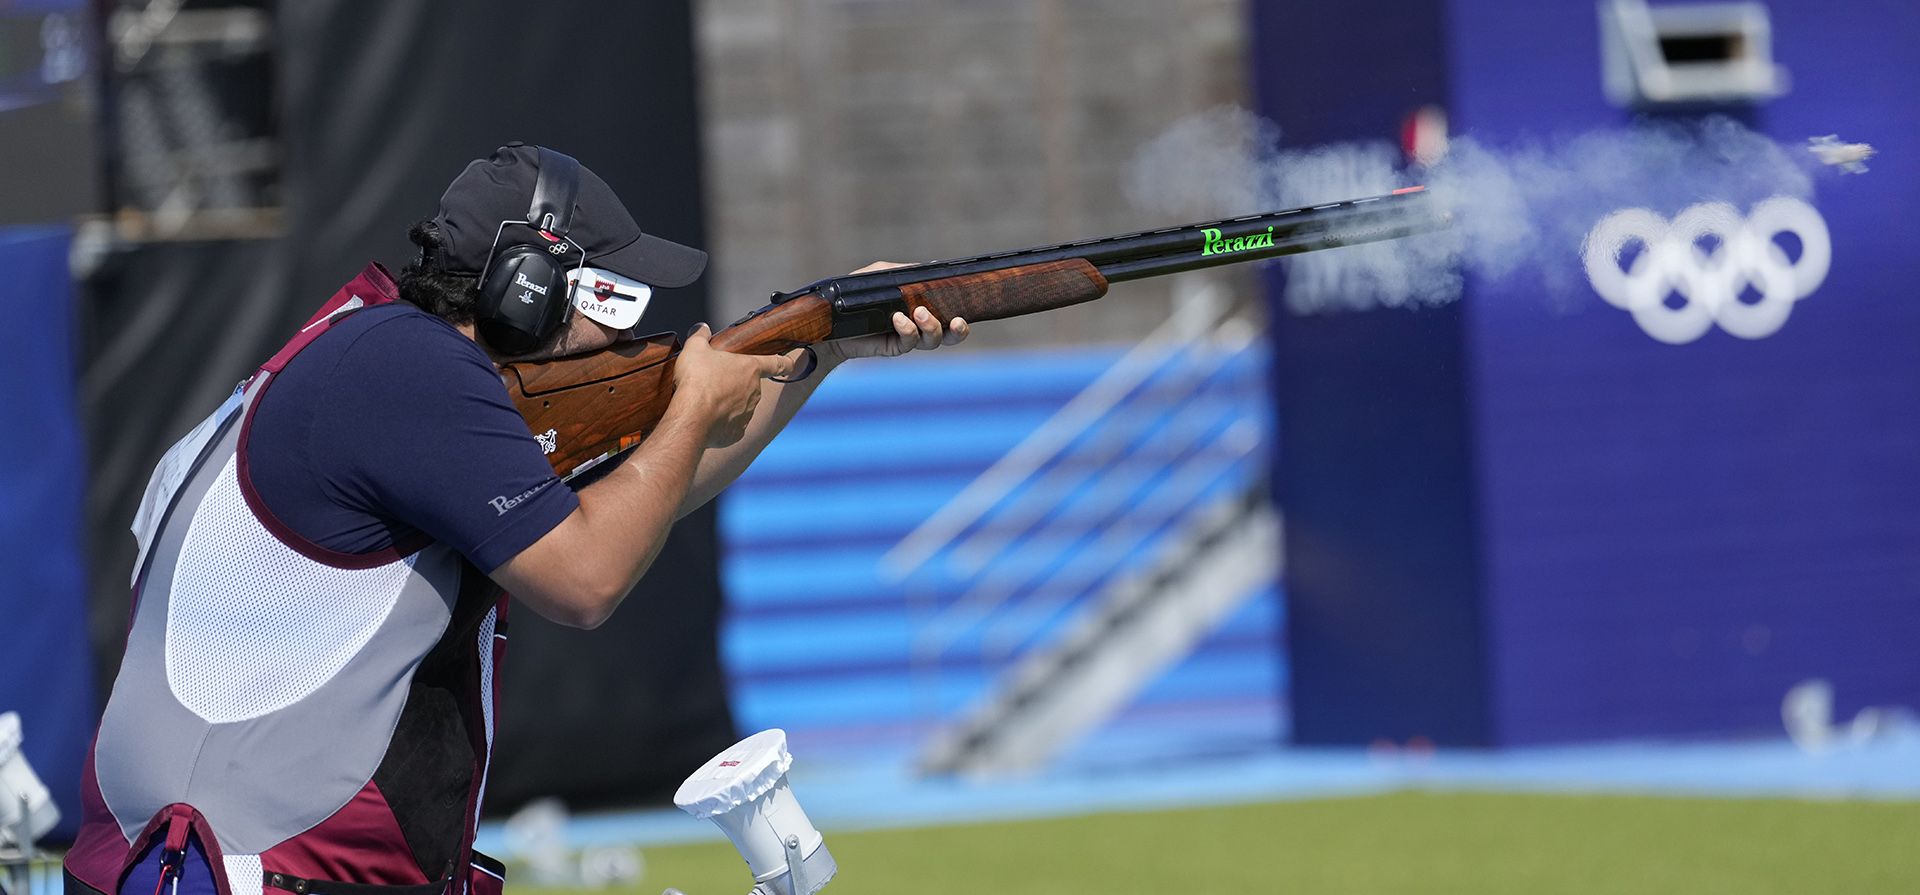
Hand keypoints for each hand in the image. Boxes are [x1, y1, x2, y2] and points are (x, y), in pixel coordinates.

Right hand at [673, 323, 796, 446]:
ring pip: (741, 405)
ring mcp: (748, 413)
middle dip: (736, 383)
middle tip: (714, 381)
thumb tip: (701, 329)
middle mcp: (755, 391)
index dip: (785, 362)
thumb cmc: (697, 381)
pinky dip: (721, 422)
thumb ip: (700, 336)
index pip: (777, 363)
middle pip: (750, 385)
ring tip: (706, 401)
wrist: (691, 417)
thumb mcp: (694, 349)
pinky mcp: (738, 432)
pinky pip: (732, 425)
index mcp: (750, 368)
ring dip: (728, 403)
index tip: (789, 364)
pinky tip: (706, 418)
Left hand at [819, 261, 970, 364]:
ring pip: (932, 341)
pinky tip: (899, 319)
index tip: (964, 306)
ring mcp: (907, 337)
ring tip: (920, 312)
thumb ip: (902, 272)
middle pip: (950, 335)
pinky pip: (908, 342)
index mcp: (922, 307)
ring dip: (932, 327)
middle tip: (957, 320)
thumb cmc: (857, 294)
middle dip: (959, 330)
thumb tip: (928, 268)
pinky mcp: (893, 347)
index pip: (949, 312)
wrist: (831, 319)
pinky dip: (907, 329)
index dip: (961, 312)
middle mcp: (919, 325)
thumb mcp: (880, 275)